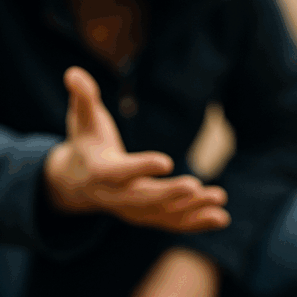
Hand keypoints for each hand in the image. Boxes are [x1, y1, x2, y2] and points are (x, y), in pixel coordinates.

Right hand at [44, 66, 230, 232]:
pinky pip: (172, 223)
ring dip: (191, 210)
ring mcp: (133, 210)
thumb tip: (74, 72)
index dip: (141, 167)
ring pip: (162, 214)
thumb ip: (83, 97)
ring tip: (219, 198)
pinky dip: (197, 222)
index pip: (120, 172)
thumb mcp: (82, 119)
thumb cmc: (86, 143)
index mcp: (101, 171)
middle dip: (169, 194)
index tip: (167, 161)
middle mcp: (116, 196)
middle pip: (143, 199)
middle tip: (195, 186)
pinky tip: (222, 218)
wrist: (76, 182)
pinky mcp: (148, 216)